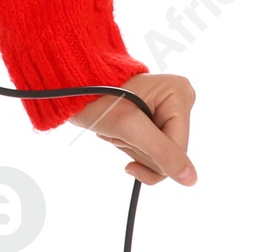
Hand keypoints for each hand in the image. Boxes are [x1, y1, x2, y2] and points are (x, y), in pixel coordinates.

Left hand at [68, 72, 196, 186]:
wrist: (77, 88)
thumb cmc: (98, 97)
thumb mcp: (129, 126)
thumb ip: (162, 152)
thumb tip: (191, 179)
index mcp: (180, 93)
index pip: (178, 149)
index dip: (152, 154)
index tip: (127, 136)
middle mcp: (180, 102)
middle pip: (171, 155)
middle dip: (140, 149)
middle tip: (120, 128)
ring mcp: (169, 113)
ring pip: (160, 157)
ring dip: (133, 149)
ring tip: (117, 127)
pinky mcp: (158, 123)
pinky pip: (153, 154)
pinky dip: (132, 149)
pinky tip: (120, 133)